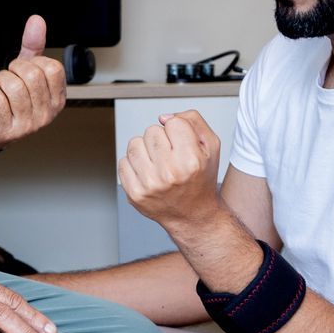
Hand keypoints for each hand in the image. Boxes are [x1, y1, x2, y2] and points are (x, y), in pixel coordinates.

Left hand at [0, 15, 67, 154]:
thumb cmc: (9, 101)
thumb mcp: (24, 72)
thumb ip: (33, 47)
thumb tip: (37, 21)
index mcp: (56, 100)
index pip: (53, 68)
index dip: (33, 62)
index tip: (24, 69)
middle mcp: (46, 115)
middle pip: (33, 76)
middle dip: (14, 69)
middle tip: (8, 77)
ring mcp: (27, 125)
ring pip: (13, 87)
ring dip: (0, 80)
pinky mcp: (5, 130)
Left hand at [120, 110, 223, 233]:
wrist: (193, 214)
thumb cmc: (201, 179)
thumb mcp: (210, 146)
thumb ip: (192, 121)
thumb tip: (163, 118)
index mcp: (190, 161)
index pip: (173, 123)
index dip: (178, 131)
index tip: (182, 145)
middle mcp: (169, 173)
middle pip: (152, 130)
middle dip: (161, 140)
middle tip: (171, 156)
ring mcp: (150, 184)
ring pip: (134, 143)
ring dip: (145, 150)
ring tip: (157, 163)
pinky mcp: (134, 193)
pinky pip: (123, 162)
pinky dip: (133, 165)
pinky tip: (148, 173)